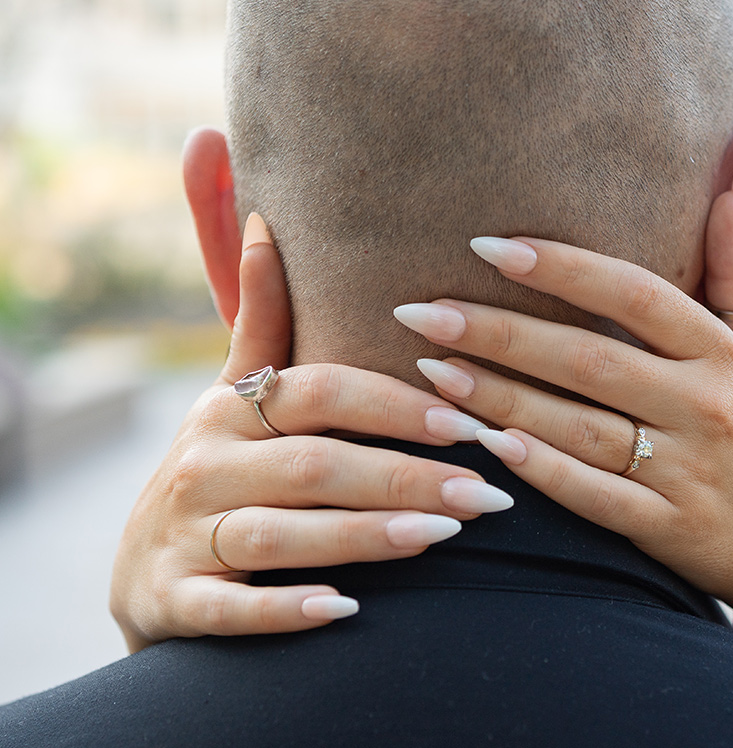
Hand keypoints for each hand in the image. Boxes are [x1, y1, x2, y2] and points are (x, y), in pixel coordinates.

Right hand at [110, 214, 512, 651]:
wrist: (145, 579)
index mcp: (231, 408)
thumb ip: (259, 317)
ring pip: (279, 533)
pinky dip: (283, 609)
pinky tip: (343, 610)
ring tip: (444, 535)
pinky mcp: (172, 603)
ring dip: (365, 534)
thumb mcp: (235, 395)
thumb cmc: (224, 472)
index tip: (473, 421)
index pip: (322, 391)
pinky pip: (228, 608)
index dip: (397, 403)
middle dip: (406, 475)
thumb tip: (265, 220)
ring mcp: (184, 536)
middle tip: (489, 494)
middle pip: (315, 464)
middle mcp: (203, 465)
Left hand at [395, 165, 732, 618]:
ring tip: (429, 368)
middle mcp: (706, 405)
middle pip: (590, 359)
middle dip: (501, 332)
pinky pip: (592, 497)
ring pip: (578, 427)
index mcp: (722, 352)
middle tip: (421, 310)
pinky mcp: (666, 527)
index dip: (563, 268)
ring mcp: (685, 470)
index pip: (636, 295)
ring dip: (499, 397)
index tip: (488, 246)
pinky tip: (484, 445)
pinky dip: (540, 470)